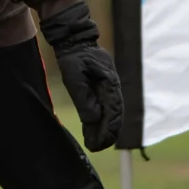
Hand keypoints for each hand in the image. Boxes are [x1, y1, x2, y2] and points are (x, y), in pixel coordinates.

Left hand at [41, 3, 123, 152]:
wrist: (74, 39)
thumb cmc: (73, 56)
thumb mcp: (74, 75)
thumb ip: (83, 97)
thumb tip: (92, 119)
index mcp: (109, 83)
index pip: (113, 112)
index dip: (107, 131)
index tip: (99, 144)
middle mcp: (113, 86)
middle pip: (115, 115)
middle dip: (108, 134)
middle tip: (97, 148)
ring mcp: (108, 86)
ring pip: (111, 112)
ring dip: (104, 129)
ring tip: (96, 144)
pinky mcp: (102, 87)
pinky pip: (104, 106)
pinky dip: (100, 120)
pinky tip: (93, 131)